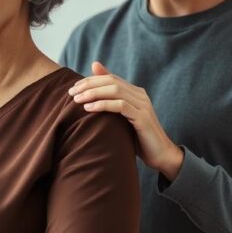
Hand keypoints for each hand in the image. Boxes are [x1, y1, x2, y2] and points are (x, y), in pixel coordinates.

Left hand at [69, 61, 183, 179]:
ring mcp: (143, 106)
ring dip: (93, 93)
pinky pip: (121, 106)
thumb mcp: (121, 118)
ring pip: (115, 91)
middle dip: (88, 85)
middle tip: (71, 93)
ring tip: (77, 100)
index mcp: (135, 92)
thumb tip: (95, 89)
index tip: (73, 88)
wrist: (160, 155)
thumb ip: (110, 102)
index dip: (90, 80)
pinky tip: (89, 108)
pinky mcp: (143, 118)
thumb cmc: (136, 136)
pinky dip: (103, 104)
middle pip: (111, 82)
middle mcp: (140, 95)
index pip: (110, 78)